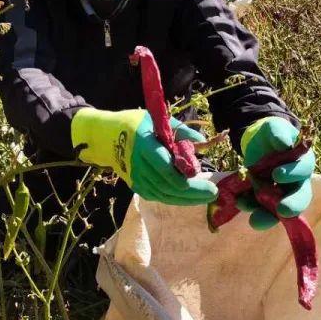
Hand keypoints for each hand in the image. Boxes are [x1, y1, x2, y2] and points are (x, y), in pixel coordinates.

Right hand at [71, 108, 218, 205]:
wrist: (107, 137)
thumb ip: (181, 131)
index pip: (163, 166)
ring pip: (164, 195)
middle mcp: (139, 165)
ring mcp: (136, 178)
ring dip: (187, 199)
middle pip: (167, 185)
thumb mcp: (158, 120)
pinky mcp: (136, 186)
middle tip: (213, 192)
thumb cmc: (136, 124)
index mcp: (144, 145)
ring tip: (206, 196)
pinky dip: (175, 199)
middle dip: (192, 192)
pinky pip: (158, 196)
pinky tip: (190, 197)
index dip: (181, 177)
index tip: (199, 178)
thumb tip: (202, 141)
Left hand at [238, 116, 315, 229]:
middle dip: (292, 205)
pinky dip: (252, 209)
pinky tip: (240, 205)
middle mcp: (297, 182)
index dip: (293, 173)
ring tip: (256, 221)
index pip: (303, 170)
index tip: (277, 175)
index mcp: (303, 163)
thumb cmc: (272, 135)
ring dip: (270, 217)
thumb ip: (279, 132)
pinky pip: (262, 208)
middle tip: (282, 210)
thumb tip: (284, 143)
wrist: (259, 143)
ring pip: (281, 210)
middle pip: (300, 197)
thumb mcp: (274, 128)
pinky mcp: (267, 200)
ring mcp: (282, 194)